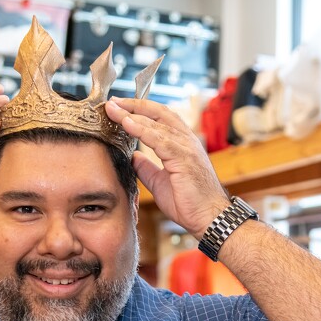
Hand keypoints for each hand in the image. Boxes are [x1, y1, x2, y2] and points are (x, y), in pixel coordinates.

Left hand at [105, 97, 228, 238]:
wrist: (208, 218)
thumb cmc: (189, 203)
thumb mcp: (159, 183)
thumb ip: (147, 168)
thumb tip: (133, 156)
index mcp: (182, 144)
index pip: (159, 118)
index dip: (139, 110)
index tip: (118, 108)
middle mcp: (186, 140)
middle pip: (157, 113)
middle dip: (133, 105)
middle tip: (112, 102)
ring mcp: (186, 147)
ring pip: (156, 123)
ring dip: (132, 114)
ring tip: (113, 109)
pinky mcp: (184, 157)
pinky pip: (159, 139)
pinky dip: (141, 129)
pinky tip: (126, 123)